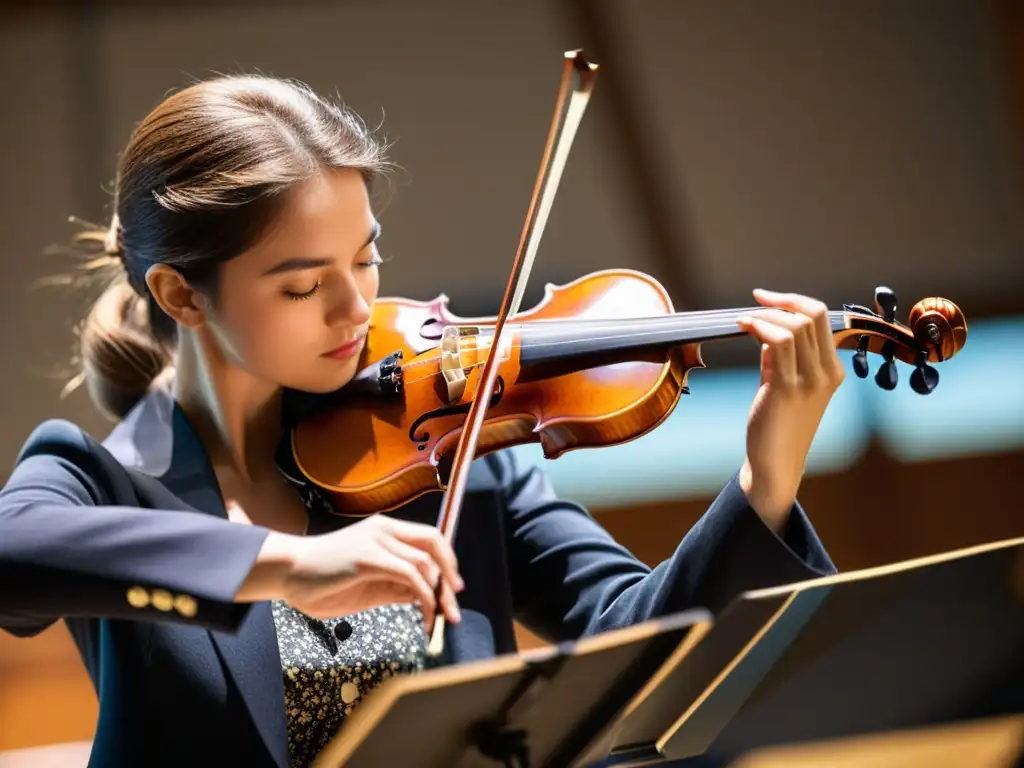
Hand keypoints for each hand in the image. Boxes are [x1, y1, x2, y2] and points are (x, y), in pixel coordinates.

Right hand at [236, 514, 463, 631]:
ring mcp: (376, 540)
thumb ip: (395, 586)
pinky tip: (424, 616)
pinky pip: (410, 576)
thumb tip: (425, 596)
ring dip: (439, 594)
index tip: (453, 589)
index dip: (447, 562)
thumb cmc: (322, 580)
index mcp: (385, 531)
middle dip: (450, 575)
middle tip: (454, 604)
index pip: (429, 538)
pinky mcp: (368, 557)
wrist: (286, 573)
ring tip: (440, 619)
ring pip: (425, 563)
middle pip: (434, 544)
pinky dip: (424, 598)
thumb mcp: (368, 585)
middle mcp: (384, 529)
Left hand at [736, 289, 845, 530]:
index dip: (794, 300)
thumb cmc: (777, 425)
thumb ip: (780, 357)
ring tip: (744, 319)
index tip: (768, 298)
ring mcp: (809, 381)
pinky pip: (777, 343)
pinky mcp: (786, 389)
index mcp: (832, 370)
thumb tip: (766, 328)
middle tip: (755, 300)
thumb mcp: (783, 383)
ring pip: (794, 326)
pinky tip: (742, 327)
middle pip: (812, 315)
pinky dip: (757, 327)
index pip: (822, 318)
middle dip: (781, 301)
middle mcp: (826, 373)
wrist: (775, 463)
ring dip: (765, 315)